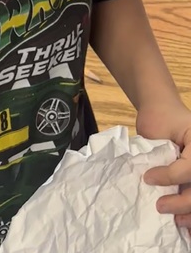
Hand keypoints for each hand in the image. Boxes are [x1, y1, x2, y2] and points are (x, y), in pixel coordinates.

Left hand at [139, 102, 190, 225]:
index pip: (190, 167)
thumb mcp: (158, 130)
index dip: (171, 176)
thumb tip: (151, 181)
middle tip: (160, 206)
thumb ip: (159, 155)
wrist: (162, 110)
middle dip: (183, 202)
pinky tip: (187, 226)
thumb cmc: (160, 117)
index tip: (148, 178)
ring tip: (177, 221)